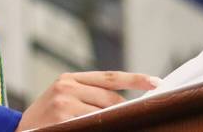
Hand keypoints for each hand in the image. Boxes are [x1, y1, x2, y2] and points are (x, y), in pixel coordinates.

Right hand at [15, 70, 160, 130]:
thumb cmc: (46, 121)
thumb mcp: (62, 100)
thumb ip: (88, 96)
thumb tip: (125, 103)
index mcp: (68, 78)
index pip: (110, 77)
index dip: (135, 79)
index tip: (157, 83)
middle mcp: (66, 87)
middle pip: (111, 99)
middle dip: (124, 111)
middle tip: (137, 117)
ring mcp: (63, 104)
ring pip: (105, 114)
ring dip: (114, 122)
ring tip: (117, 124)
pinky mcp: (62, 119)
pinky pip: (93, 125)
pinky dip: (103, 128)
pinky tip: (102, 128)